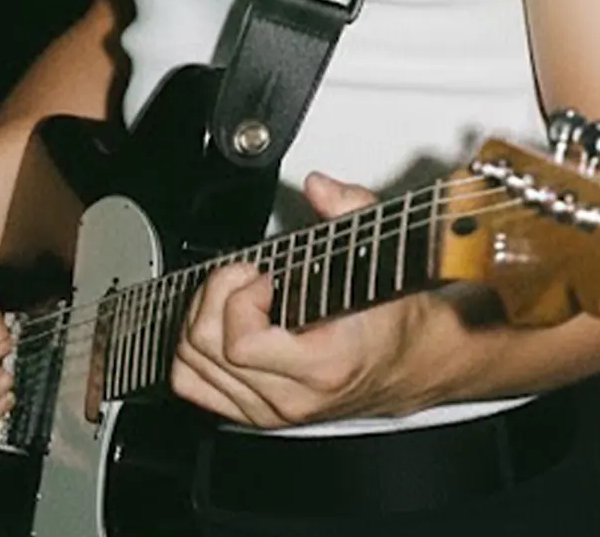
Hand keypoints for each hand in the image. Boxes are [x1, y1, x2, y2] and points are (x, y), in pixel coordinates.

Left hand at [170, 173, 428, 427]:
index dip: (241, 297)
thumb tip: (319, 187)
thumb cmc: (392, 317)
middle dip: (216, 294)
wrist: (408, 363)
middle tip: (247, 275)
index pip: (242, 344)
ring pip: (191, 366)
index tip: (264, 274)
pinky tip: (218, 321)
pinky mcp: (255, 412)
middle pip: (207, 349)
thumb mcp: (380, 254)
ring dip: (201, 316)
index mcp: (321, 365)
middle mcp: (290, 396)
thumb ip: (350, 211)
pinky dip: (191, 350)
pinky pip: (193, 385)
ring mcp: (269, 410)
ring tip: (234, 293)